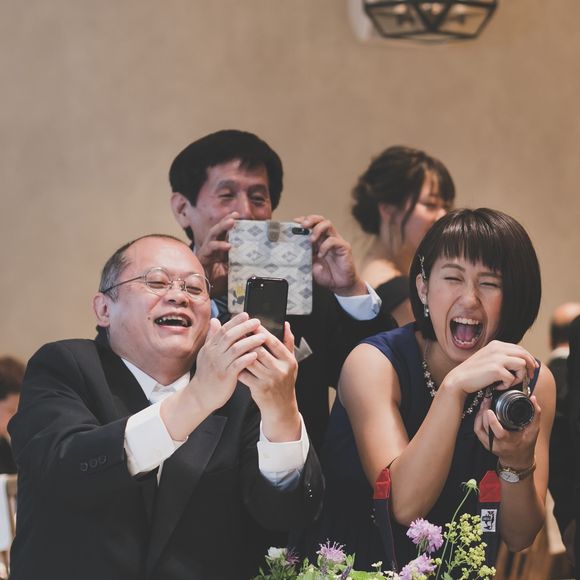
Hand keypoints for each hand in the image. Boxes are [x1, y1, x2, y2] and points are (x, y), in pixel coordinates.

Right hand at [188, 313, 266, 413]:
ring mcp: (219, 365)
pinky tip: (256, 354)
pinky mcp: (225, 376)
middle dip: (245, 327)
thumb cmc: (207, 374)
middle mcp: (213, 354)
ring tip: (262, 337)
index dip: (235, 321)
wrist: (200, 395)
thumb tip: (214, 320)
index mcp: (210, 347)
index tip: (246, 314)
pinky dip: (247, 358)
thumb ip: (212, 337)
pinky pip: (237, 365)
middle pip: (230, 336)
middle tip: (257, 322)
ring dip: (250, 342)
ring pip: (235, 349)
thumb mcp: (206, 353)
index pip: (223, 329)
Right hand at [194, 212, 238, 295]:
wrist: (204, 294)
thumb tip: (257, 264)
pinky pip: (210, 249)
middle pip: (218, 230)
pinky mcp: (202, 258)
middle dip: (226, 221)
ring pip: (212, 235)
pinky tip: (227, 245)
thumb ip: (241, 266)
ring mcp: (207, 252)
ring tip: (231, 222)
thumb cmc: (218, 283)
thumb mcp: (233, 272)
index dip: (230, 224)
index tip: (239, 216)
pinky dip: (218, 245)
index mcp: (220, 250)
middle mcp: (212, 248)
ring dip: (222, 227)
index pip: (225, 234)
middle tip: (235, 215)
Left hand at [238, 322, 300, 441]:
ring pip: (250, 361)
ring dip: (240, 352)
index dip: (261, 332)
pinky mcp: (259, 388)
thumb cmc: (284, 381)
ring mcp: (270, 380)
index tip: (251, 324)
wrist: (281, 407)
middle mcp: (280, 370)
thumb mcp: (290, 362)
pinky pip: (245, 374)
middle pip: (260, 350)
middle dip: (247, 340)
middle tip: (237, 333)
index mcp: (288, 360)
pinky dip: (238, 367)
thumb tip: (285, 324)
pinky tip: (232, 362)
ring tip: (233, 345)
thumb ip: (288, 342)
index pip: (273, 342)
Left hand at [294, 214, 366, 295]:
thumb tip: (294, 252)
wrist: (340, 285)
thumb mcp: (311, 267)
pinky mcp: (344, 247)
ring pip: (328, 225)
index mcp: (319, 241)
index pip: (312, 225)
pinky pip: (334, 240)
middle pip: (320, 220)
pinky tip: (321, 254)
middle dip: (311, 220)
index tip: (294, 223)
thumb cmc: (327, 275)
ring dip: (317, 229)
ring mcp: (336, 241)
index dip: (304, 221)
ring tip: (311, 240)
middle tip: (303, 226)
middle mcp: (328, 238)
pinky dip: (325, 246)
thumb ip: (305, 258)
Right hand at [441, 340, 538, 398]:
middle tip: (530, 377)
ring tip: (508, 382)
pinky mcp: (496, 369)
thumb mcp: (487, 358)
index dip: (529, 359)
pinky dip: (507, 384)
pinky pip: (512, 378)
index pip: (520, 349)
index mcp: (496, 345)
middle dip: (531, 366)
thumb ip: (500, 356)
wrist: (459, 379)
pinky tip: (498, 386)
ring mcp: (497, 358)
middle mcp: (497, 348)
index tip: (532, 368)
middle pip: (524, 354)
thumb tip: (518, 362)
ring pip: (522, 364)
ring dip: (519, 376)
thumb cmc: (473, 372)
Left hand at [474, 393, 540, 467]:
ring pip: (479, 428)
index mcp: (510, 442)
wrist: (518, 459)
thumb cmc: (526, 444)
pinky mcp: (484, 443)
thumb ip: (535, 414)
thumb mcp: (534, 431)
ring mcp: (489, 444)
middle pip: (486, 428)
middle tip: (488, 400)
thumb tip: (533, 398)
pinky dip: (478, 420)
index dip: (492, 421)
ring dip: (480, 415)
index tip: (490, 410)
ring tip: (484, 403)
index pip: (499, 433)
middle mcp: (498, 444)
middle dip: (484, 412)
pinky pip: (477, 430)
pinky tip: (481, 411)